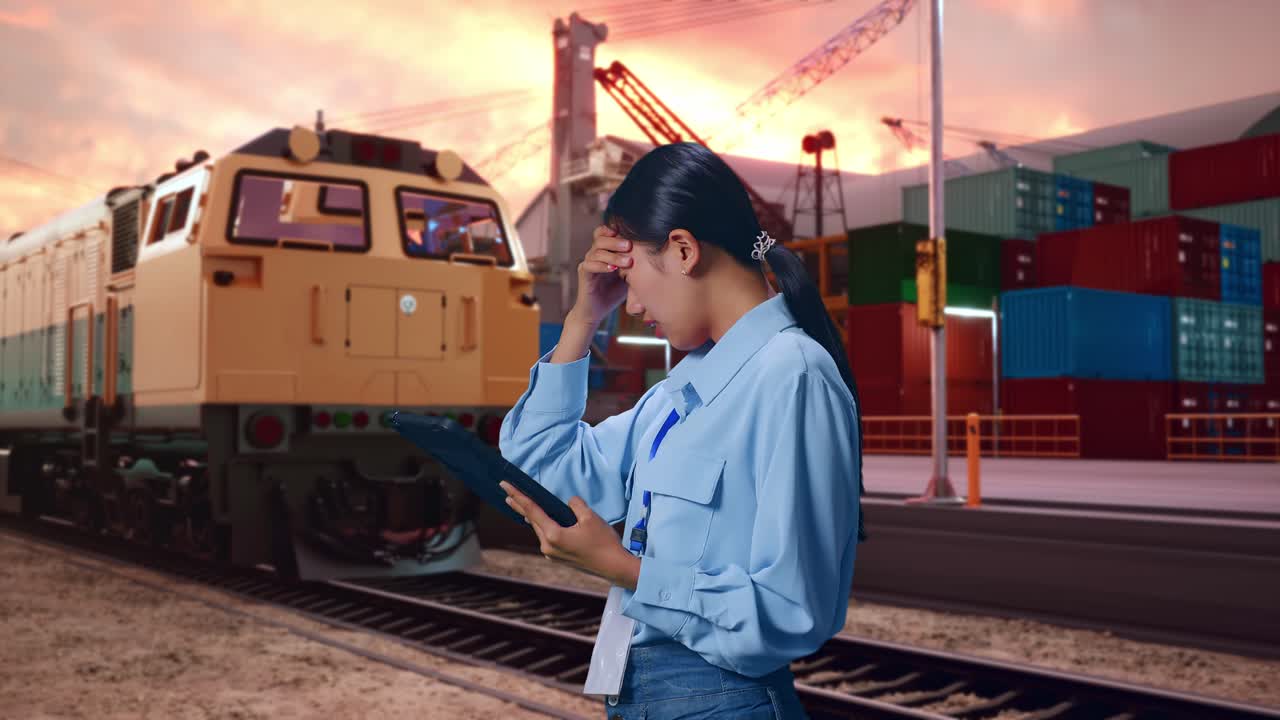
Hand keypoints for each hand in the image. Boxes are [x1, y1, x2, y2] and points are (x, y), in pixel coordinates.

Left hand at [499, 481, 639, 589]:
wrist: (614, 567)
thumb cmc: (603, 542)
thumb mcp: (590, 517)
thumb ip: (575, 505)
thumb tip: (569, 503)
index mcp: (553, 535)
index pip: (532, 510)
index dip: (518, 496)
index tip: (505, 485)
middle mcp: (548, 547)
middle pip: (531, 520)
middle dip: (519, 505)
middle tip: (506, 492)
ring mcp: (551, 554)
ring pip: (538, 529)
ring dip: (530, 516)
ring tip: (519, 504)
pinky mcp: (558, 558)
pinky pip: (545, 537)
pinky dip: (541, 525)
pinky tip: (539, 521)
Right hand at [571, 225, 632, 327]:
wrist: (596, 312)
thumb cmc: (614, 293)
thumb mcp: (629, 275)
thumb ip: (636, 263)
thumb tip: (656, 254)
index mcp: (606, 251)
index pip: (606, 232)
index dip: (615, 229)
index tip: (631, 233)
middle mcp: (595, 254)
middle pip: (600, 238)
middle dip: (616, 241)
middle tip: (629, 245)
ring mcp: (588, 263)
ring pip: (596, 251)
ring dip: (613, 255)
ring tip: (627, 262)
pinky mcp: (584, 274)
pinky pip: (589, 265)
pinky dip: (602, 266)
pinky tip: (613, 270)